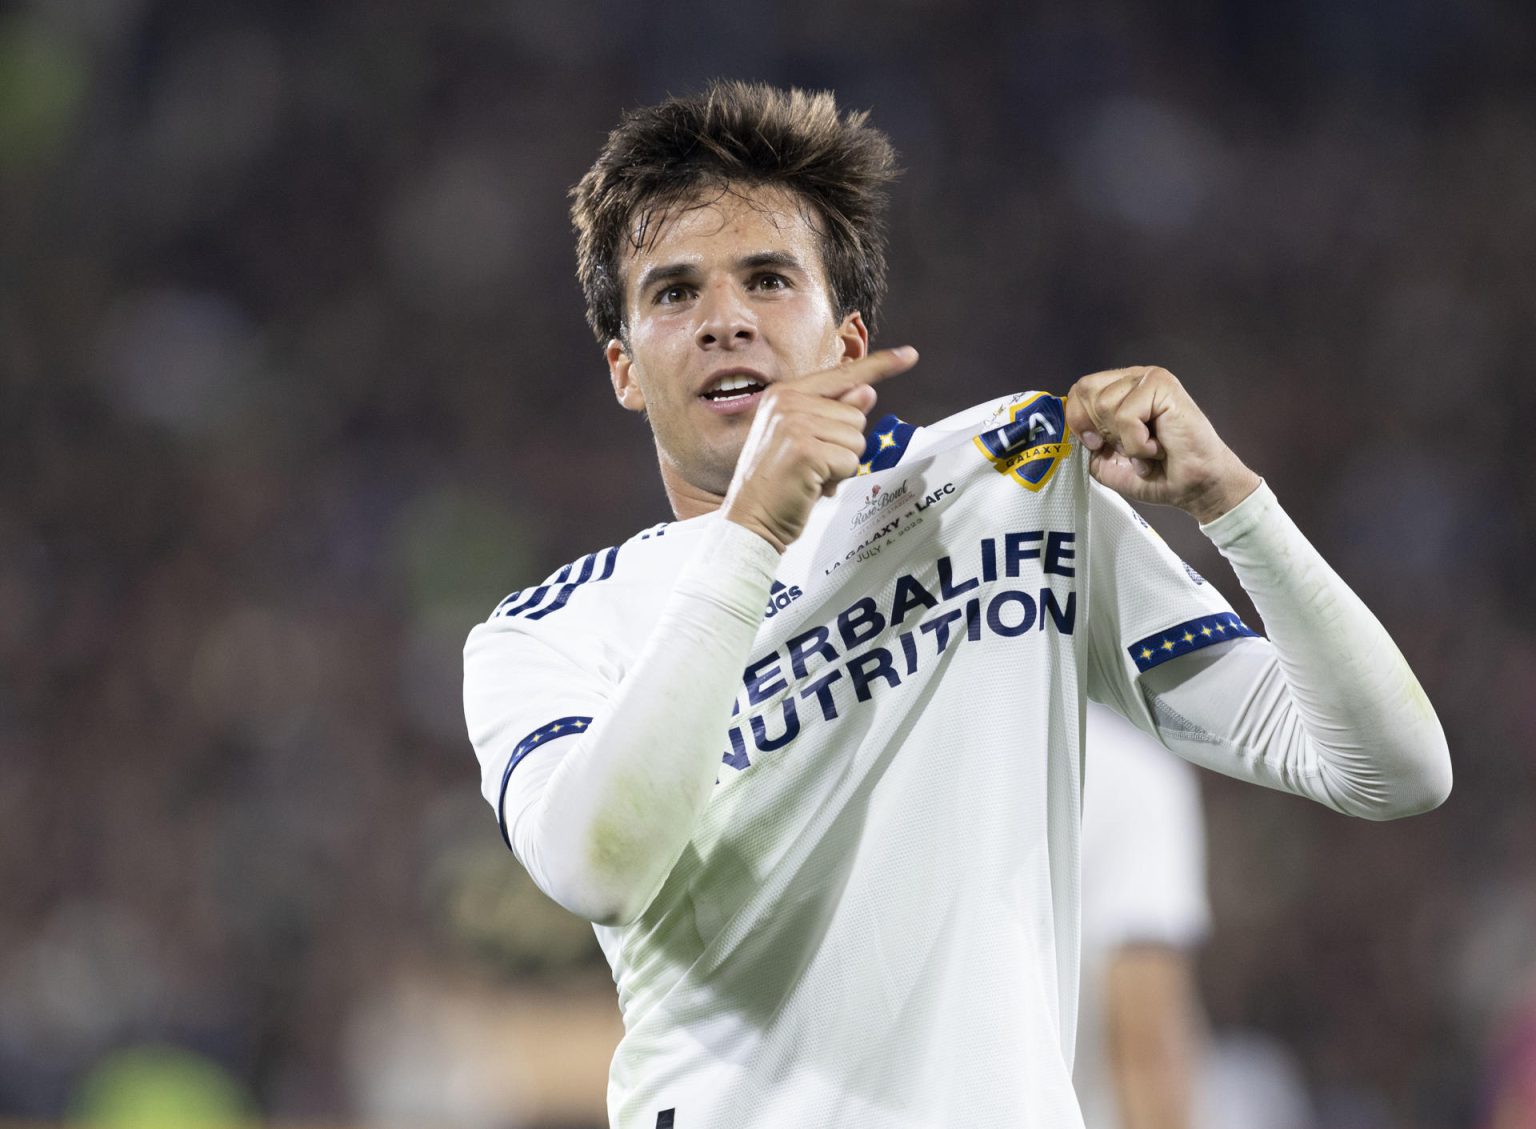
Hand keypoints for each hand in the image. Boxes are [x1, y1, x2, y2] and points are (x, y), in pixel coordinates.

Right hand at [722, 347, 918, 551]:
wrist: (748, 520)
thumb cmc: (777, 483)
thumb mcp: (805, 440)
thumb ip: (834, 414)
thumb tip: (868, 391)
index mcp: (785, 393)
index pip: (842, 374)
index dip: (880, 366)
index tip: (910, 355)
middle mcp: (787, 401)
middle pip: (856, 415)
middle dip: (844, 446)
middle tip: (812, 465)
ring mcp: (794, 423)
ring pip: (856, 438)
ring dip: (841, 464)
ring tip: (810, 475)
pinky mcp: (805, 449)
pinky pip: (850, 461)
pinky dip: (838, 478)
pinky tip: (812, 485)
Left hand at [1063, 365, 1260, 523]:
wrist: (1194, 487)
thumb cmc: (1158, 474)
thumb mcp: (1106, 461)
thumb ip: (1086, 440)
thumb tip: (1069, 428)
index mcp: (1119, 390)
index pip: (1079, 390)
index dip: (1078, 420)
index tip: (1096, 444)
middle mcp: (1133, 378)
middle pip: (1086, 392)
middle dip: (1102, 430)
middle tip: (1130, 446)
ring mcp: (1149, 378)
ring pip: (1105, 405)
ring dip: (1125, 441)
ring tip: (1149, 447)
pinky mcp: (1163, 385)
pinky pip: (1126, 415)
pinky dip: (1138, 443)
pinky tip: (1159, 446)